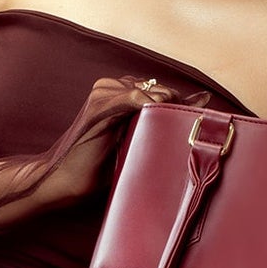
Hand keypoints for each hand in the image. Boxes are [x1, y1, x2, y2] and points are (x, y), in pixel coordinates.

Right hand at [37, 75, 207, 207]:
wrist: (65, 180)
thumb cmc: (99, 165)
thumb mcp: (135, 141)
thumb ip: (161, 121)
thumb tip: (201, 104)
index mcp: (119, 93)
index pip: (161, 90)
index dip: (179, 108)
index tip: (195, 127)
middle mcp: (111, 87)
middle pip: (161, 89)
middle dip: (176, 110)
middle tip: (186, 136)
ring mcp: (104, 94)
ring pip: (152, 91)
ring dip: (167, 111)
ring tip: (172, 136)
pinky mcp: (100, 106)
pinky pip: (135, 98)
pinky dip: (151, 108)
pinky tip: (157, 125)